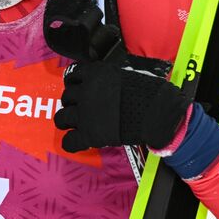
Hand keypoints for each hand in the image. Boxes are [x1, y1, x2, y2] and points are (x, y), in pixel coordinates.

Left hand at [54, 59, 190, 152]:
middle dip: (72, 102)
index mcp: (93, 74)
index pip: (73, 76)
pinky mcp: (89, 134)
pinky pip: (69, 141)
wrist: (156, 112)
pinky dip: (70, 143)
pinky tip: (75, 142)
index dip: (75, 84)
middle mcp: (84, 92)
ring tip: (73, 124)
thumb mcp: (124, 75)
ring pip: (61, 118)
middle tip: (81, 108)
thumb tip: (103, 83)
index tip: (79, 89)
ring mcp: (84, 114)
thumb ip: (107, 79)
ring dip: (66, 121)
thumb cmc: (147, 92)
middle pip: (66, 97)